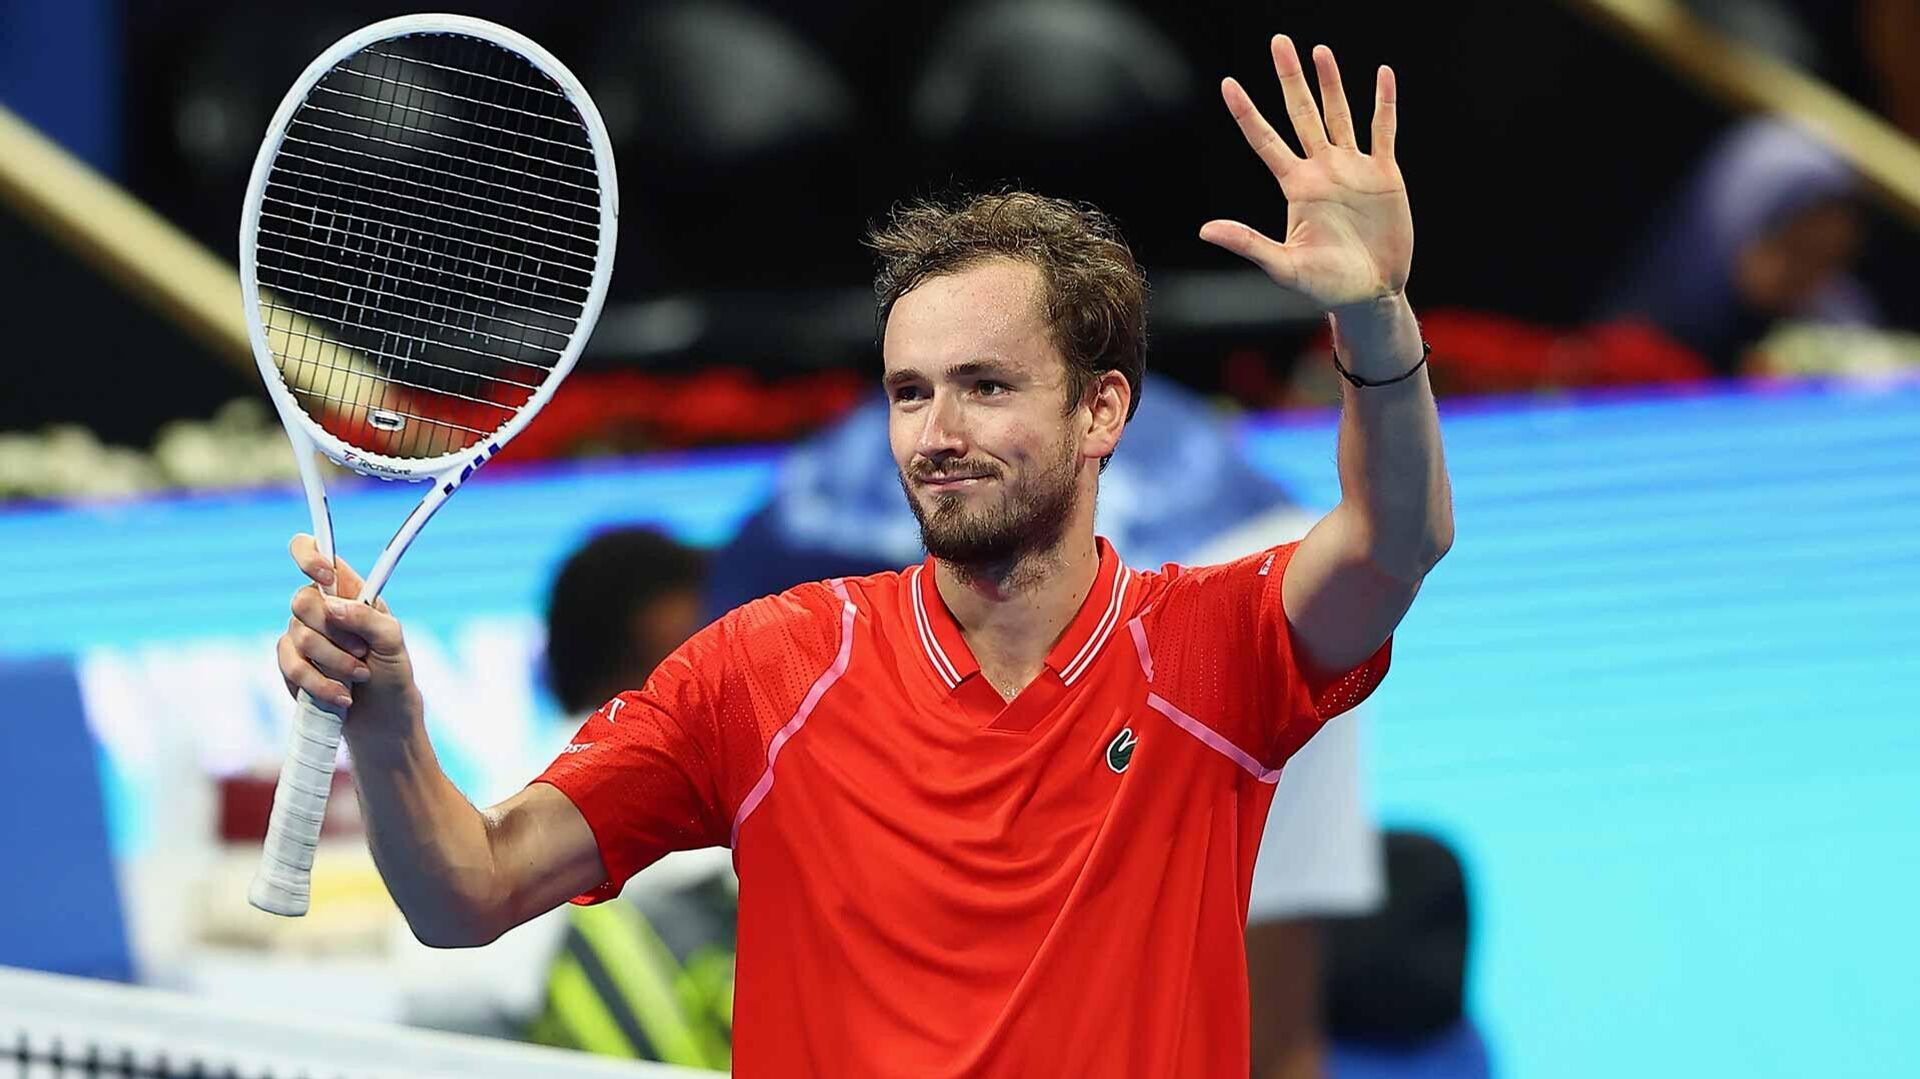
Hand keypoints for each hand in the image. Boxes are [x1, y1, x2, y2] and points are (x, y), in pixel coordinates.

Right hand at [278, 534, 420, 732]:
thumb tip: (332, 606)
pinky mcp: (291, 664)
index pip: (315, 552)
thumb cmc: (393, 674)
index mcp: (349, 591)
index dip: (310, 557)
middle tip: (362, 651)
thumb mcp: (393, 642)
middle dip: (335, 634)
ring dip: (334, 663)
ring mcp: (302, 635)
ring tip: (359, 676)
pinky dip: (319, 683)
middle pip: (301, 600)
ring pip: (298, 637)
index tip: (326, 579)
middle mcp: (321, 608)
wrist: (382, 719)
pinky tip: (342, 695)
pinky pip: (290, 665)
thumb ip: (368, 618)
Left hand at [1201, 36, 1412, 315]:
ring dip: (1331, 83)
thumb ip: (1248, 243)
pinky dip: (1383, 103)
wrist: (1371, 294)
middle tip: (1279, 42)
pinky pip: (1383, 131)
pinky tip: (1381, 75)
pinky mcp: (1385, 175)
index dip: (1247, 112)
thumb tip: (1205, 229)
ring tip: (1320, 50)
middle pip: (1302, 113)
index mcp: (1296, 187)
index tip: (1228, 84)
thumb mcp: (1284, 267)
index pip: (1265, 140)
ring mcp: (1353, 169)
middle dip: (1290, 78)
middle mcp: (1322, 171)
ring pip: (1339, 115)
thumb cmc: (1326, 287)